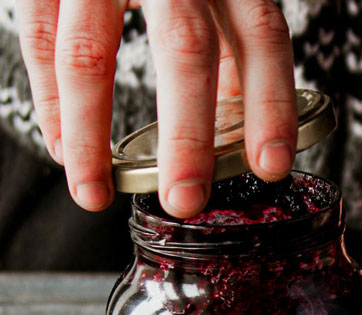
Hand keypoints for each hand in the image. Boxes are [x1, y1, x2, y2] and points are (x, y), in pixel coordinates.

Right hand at [16, 0, 296, 217]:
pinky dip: (51, 103)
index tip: (271, 167)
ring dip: (90, 134)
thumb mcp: (220, 1)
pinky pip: (43, 40)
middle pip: (185, 49)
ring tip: (95, 194)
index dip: (271, 105)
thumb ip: (233, 56)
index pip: (263, 38)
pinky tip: (65, 149)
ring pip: (91, 52)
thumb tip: (245, 136)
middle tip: (185, 201)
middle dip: (186, 136)